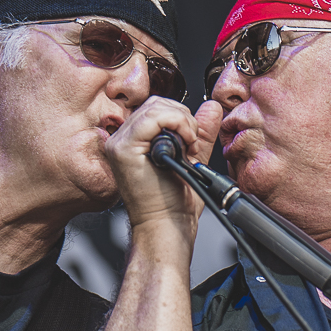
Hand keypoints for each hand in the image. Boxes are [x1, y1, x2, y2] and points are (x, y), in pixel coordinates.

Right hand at [104, 96, 223, 236]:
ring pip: (155, 107)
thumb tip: (212, 108)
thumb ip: (201, 132)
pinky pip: (152, 118)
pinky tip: (185, 145)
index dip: (181, 118)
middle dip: (183, 120)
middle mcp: (122, 141)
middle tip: (192, 147)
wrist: (167, 226)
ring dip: (182, 123)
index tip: (193, 143)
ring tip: (188, 150)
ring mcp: (118, 144)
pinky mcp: (122, 149)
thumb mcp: (193, 158)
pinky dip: (176, 124)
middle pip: (156, 104)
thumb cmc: (174, 204)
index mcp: (134, 142)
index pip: (157, 108)